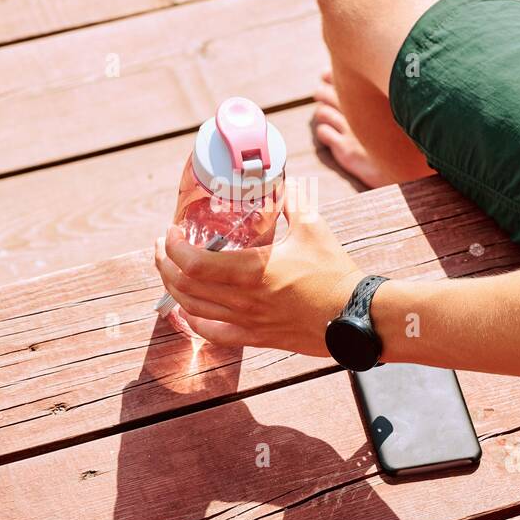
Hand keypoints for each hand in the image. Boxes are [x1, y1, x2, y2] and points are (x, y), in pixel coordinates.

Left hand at [154, 194, 363, 353]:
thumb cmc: (335, 274)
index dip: (175, 247)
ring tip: (170, 272)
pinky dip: (193, 323)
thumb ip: (293, 203)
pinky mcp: (256, 337)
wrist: (356, 316)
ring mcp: (247, 322)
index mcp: (252, 271)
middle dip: (166, 264)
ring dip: (174, 289)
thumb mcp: (313, 228)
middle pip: (185, 286)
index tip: (172, 232)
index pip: (195, 262)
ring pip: (193, 310)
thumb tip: (284, 182)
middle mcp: (243, 300)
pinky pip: (213, 334)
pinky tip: (187, 312)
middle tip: (164, 247)